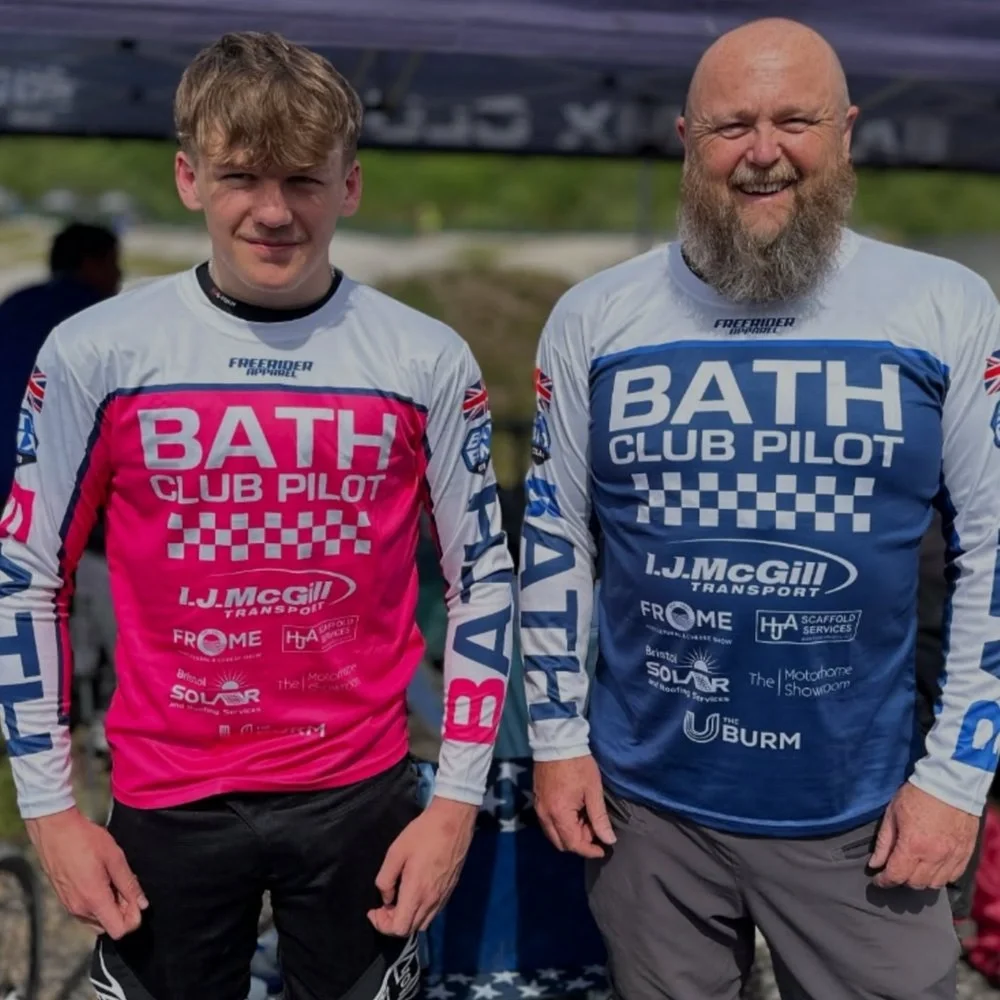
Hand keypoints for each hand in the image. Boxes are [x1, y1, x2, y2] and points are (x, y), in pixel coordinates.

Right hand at [25, 806, 147, 938]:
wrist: (56, 831)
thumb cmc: (87, 841)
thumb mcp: (115, 858)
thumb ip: (129, 884)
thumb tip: (143, 905)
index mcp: (95, 901)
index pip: (119, 931)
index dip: (133, 919)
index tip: (137, 900)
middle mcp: (80, 910)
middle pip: (109, 927)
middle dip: (123, 912)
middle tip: (126, 886)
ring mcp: (69, 907)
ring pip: (97, 921)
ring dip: (110, 908)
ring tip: (114, 882)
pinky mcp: (64, 900)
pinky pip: (86, 913)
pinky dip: (97, 904)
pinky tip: (102, 881)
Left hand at [367, 796, 476, 937]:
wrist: (454, 821)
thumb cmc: (423, 834)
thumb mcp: (396, 851)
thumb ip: (386, 878)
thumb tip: (386, 898)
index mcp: (417, 892)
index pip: (399, 928)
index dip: (382, 925)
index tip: (374, 909)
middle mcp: (431, 900)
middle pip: (410, 929)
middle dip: (392, 923)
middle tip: (384, 905)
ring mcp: (443, 896)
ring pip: (423, 923)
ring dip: (407, 919)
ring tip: (398, 900)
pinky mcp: (450, 890)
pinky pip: (433, 912)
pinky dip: (420, 912)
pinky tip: (414, 894)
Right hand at [534, 755, 616, 858]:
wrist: (557, 742)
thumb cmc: (578, 765)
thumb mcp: (593, 790)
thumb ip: (600, 818)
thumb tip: (608, 840)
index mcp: (559, 814)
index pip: (573, 844)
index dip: (589, 850)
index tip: (603, 849)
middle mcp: (545, 815)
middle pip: (561, 843)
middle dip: (579, 842)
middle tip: (594, 829)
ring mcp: (539, 808)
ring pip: (553, 834)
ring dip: (570, 834)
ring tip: (585, 819)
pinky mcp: (537, 800)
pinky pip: (548, 823)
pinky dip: (561, 825)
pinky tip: (573, 813)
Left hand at [869, 782, 979, 889]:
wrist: (950, 785)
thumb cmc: (916, 795)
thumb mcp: (892, 814)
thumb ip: (884, 842)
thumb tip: (875, 864)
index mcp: (912, 845)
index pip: (896, 875)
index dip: (884, 881)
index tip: (878, 880)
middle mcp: (934, 856)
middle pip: (915, 884)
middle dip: (901, 880)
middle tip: (894, 871)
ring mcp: (952, 857)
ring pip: (934, 884)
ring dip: (920, 881)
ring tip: (912, 870)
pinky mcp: (965, 855)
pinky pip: (952, 877)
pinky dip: (939, 878)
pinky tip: (931, 869)